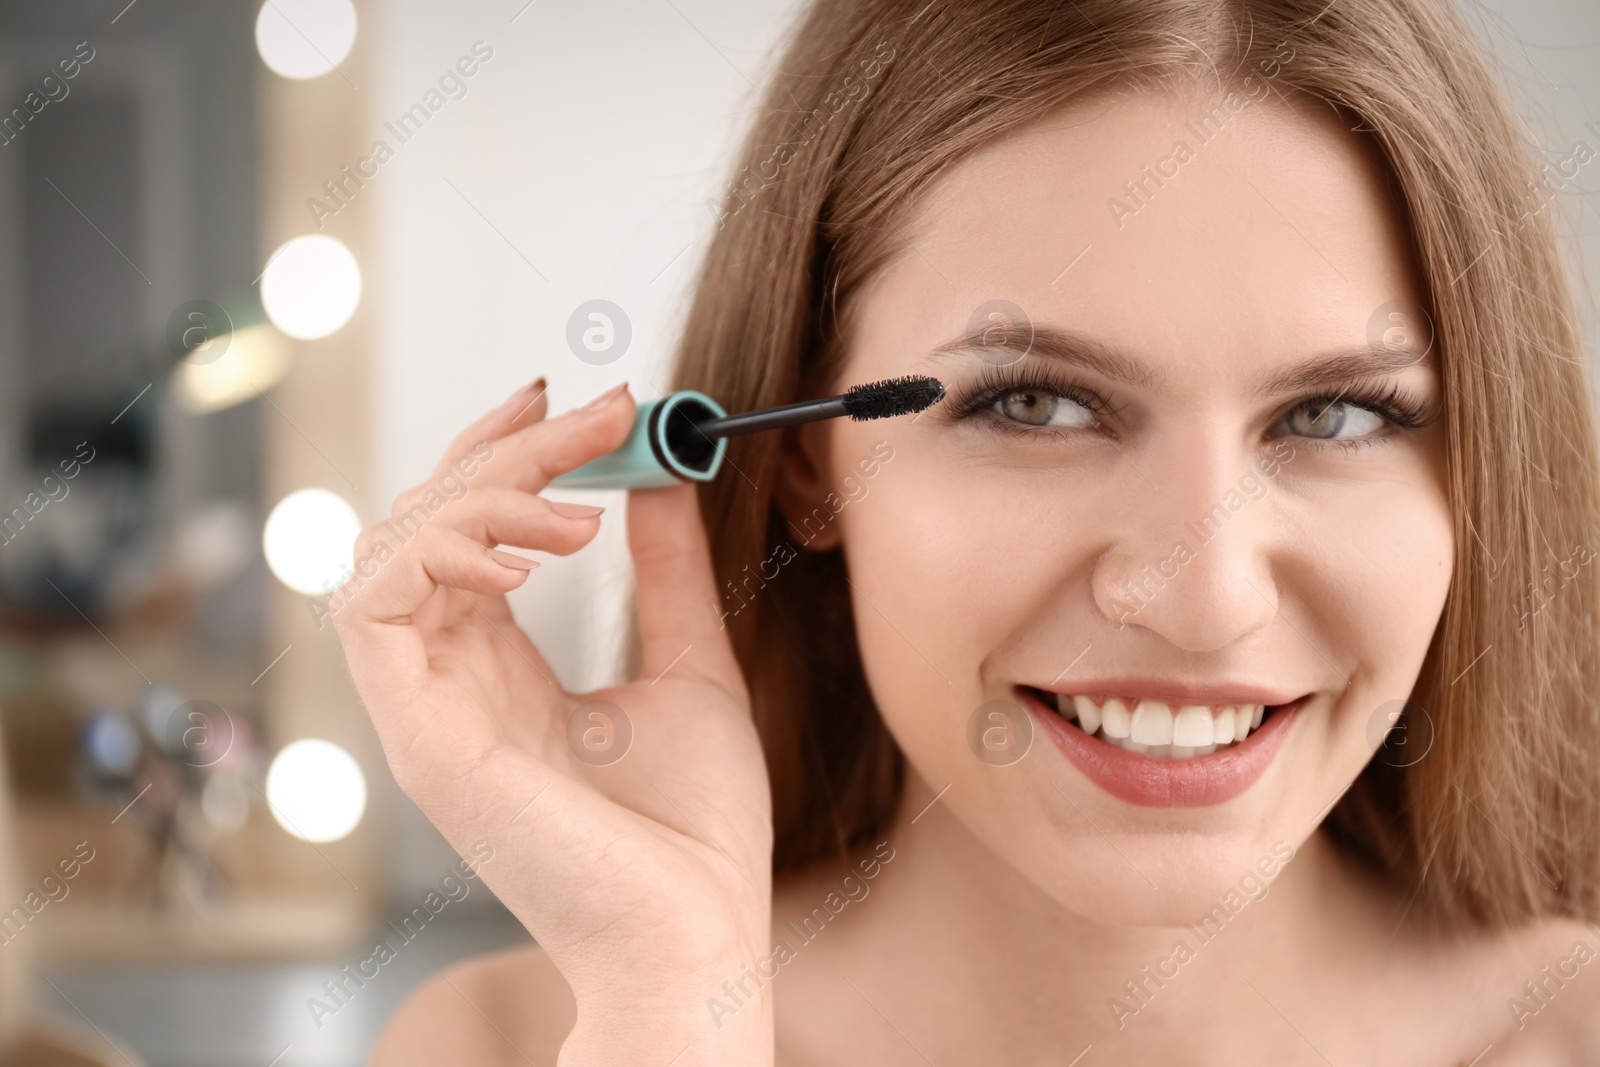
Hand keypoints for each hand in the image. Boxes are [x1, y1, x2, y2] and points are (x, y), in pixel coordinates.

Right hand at [331, 380, 773, 1063]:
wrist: (701, 934)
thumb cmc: (696, 830)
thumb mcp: (690, 669)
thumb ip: (665, 577)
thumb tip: (659, 483)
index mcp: (499, 672)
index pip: (462, 536)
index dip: (503, 459)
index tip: (577, 406)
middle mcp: (449, 684)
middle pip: (421, 523)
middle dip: (501, 451)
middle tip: (590, 412)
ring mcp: (427, 711)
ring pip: (389, 548)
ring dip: (478, 491)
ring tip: (575, 505)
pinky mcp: (422, 737)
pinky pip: (375, 607)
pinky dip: (440, 548)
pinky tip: (531, 549)